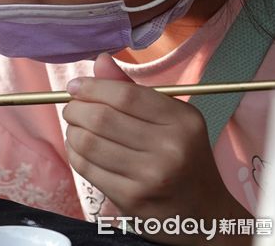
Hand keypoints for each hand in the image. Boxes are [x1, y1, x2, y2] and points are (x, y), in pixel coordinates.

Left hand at [63, 53, 251, 244]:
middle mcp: (170, 148)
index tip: (75, 87)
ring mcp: (150, 177)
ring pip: (88, 142)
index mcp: (182, 121)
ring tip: (75, 128)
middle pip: (101, 118)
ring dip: (71, 131)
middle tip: (71, 108)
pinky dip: (74, 153)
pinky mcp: (131, 199)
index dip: (92, 87)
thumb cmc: (183, 158)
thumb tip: (100, 60)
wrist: (202, 214)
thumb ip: (132, 90)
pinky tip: (79, 149)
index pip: (124, 95)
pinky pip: (86, 168)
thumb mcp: (171, 120)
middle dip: (75, 108)